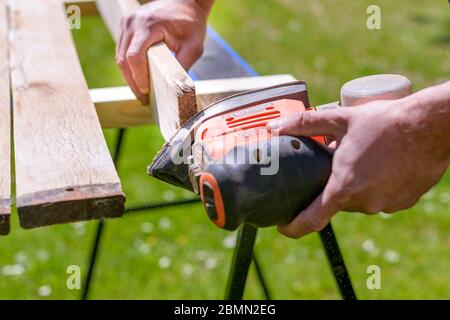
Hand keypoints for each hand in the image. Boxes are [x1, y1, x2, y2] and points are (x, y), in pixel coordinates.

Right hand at [116, 0, 211, 103]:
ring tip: (141, 92)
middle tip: (144, 99)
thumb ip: (183, 66)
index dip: (138, 77)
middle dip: (133, 82)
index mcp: (149, 26)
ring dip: (129, 76)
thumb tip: (175, 89)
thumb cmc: (191, 24)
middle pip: (123, 59)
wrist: (186, 2)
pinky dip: (129, 66)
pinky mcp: (127, 25)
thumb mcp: (193, 47)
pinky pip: (122, 50)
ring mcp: (127, 22)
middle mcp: (133, 22)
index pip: (135, 57)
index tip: (146, 93)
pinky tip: (139, 78)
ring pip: (120, 56)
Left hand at [268, 85, 449, 238]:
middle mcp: (364, 202)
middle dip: (332, 186)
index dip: (293, 227)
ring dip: (355, 184)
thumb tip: (275, 127)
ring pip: (359, 199)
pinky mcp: (404, 202)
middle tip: (335, 163)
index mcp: (344, 187)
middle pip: (336, 201)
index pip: (311, 220)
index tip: (283, 227)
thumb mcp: (339, 119)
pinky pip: (380, 198)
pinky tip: (381, 164)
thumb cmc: (385, 122)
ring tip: (362, 158)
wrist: (431, 126)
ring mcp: (386, 205)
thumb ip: (304, 124)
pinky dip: (375, 185)